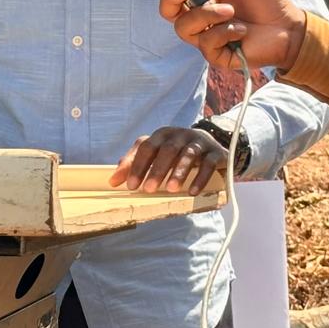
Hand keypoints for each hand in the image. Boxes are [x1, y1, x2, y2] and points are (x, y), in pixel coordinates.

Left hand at [110, 127, 225, 194]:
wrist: (212, 146)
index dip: (137, 165)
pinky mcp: (215, 152)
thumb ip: (135, 164)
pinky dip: (200, 178)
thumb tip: (113, 180)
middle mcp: (180, 135)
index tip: (130, 185)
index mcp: (163, 135)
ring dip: (178, 172)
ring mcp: (199, 142)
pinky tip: (193, 192)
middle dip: (156, 170)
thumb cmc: (177, 153)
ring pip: (188, 154)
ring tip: (171, 189)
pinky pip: (208, 164)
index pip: (146, 146)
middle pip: (167, 149)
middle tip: (148, 189)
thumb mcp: (156, 155)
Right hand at [140, 0, 307, 71]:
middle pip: (168, 12)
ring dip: (205, 15)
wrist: (289, 27)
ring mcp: (207, 38)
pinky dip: (224, 33)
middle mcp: (201, 19)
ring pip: (184, 28)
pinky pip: (207, 44)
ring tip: (230, 11)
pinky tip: (242, 31)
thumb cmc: (267, 1)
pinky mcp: (217, 56)